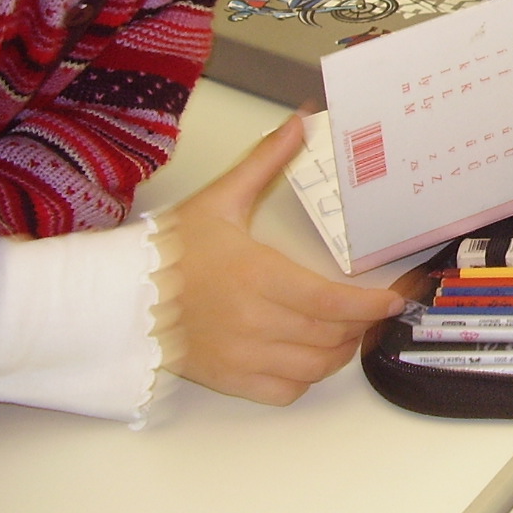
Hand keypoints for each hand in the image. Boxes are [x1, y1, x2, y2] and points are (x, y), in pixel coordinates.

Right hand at [163, 115, 403, 404]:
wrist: (117, 297)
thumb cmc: (169, 250)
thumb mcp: (221, 199)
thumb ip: (266, 162)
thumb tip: (298, 121)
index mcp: (257, 276)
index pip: (331, 301)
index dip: (370, 305)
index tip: (394, 300)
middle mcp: (254, 322)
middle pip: (331, 335)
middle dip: (362, 324)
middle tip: (375, 310)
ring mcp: (242, 356)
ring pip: (315, 366)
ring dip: (340, 352)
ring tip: (347, 330)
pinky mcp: (229, 379)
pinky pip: (285, 391)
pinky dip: (307, 378)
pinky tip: (309, 356)